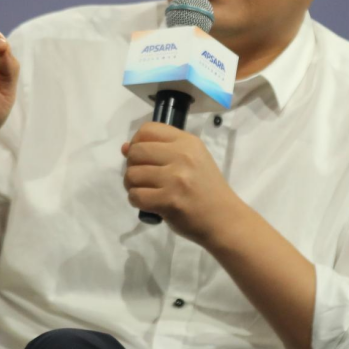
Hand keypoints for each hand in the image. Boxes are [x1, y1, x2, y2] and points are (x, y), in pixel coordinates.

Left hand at [121, 122, 240, 245]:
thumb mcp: (192, 159)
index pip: (148, 130)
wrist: (224, 218)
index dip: (137, 142)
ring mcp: (175, 178)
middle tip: (142, 177)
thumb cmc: (206, 188)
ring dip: (132, 185)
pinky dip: (136, 200)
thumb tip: (125, 147)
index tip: (142, 156)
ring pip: (132, 174)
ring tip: (145, 190)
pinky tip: (148, 202)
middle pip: (136, 151)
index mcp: (187, 142)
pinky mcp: (169, 200)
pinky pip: (136, 195)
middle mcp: (182, 155)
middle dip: (132, 165)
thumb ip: (161, 150)